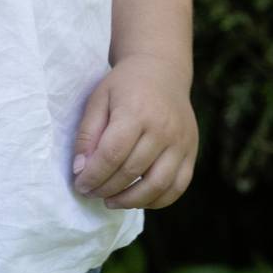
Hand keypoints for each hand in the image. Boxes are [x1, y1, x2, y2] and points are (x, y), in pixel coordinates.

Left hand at [71, 62, 197, 208]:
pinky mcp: (192, 152)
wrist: (162, 71)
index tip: (80, 185)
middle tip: (91, 193)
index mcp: (136, 112)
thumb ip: (87, 135)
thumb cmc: (124, 86)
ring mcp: (181, 142)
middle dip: (106, 189)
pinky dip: (157, 200)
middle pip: (132, 172)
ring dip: (130, 201)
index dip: (93, 175)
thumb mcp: (98, 100)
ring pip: (157, 185)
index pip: (112, 154)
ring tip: (112, 201)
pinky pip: (177, 187)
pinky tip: (137, 200)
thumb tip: (81, 170)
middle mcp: (163, 128)